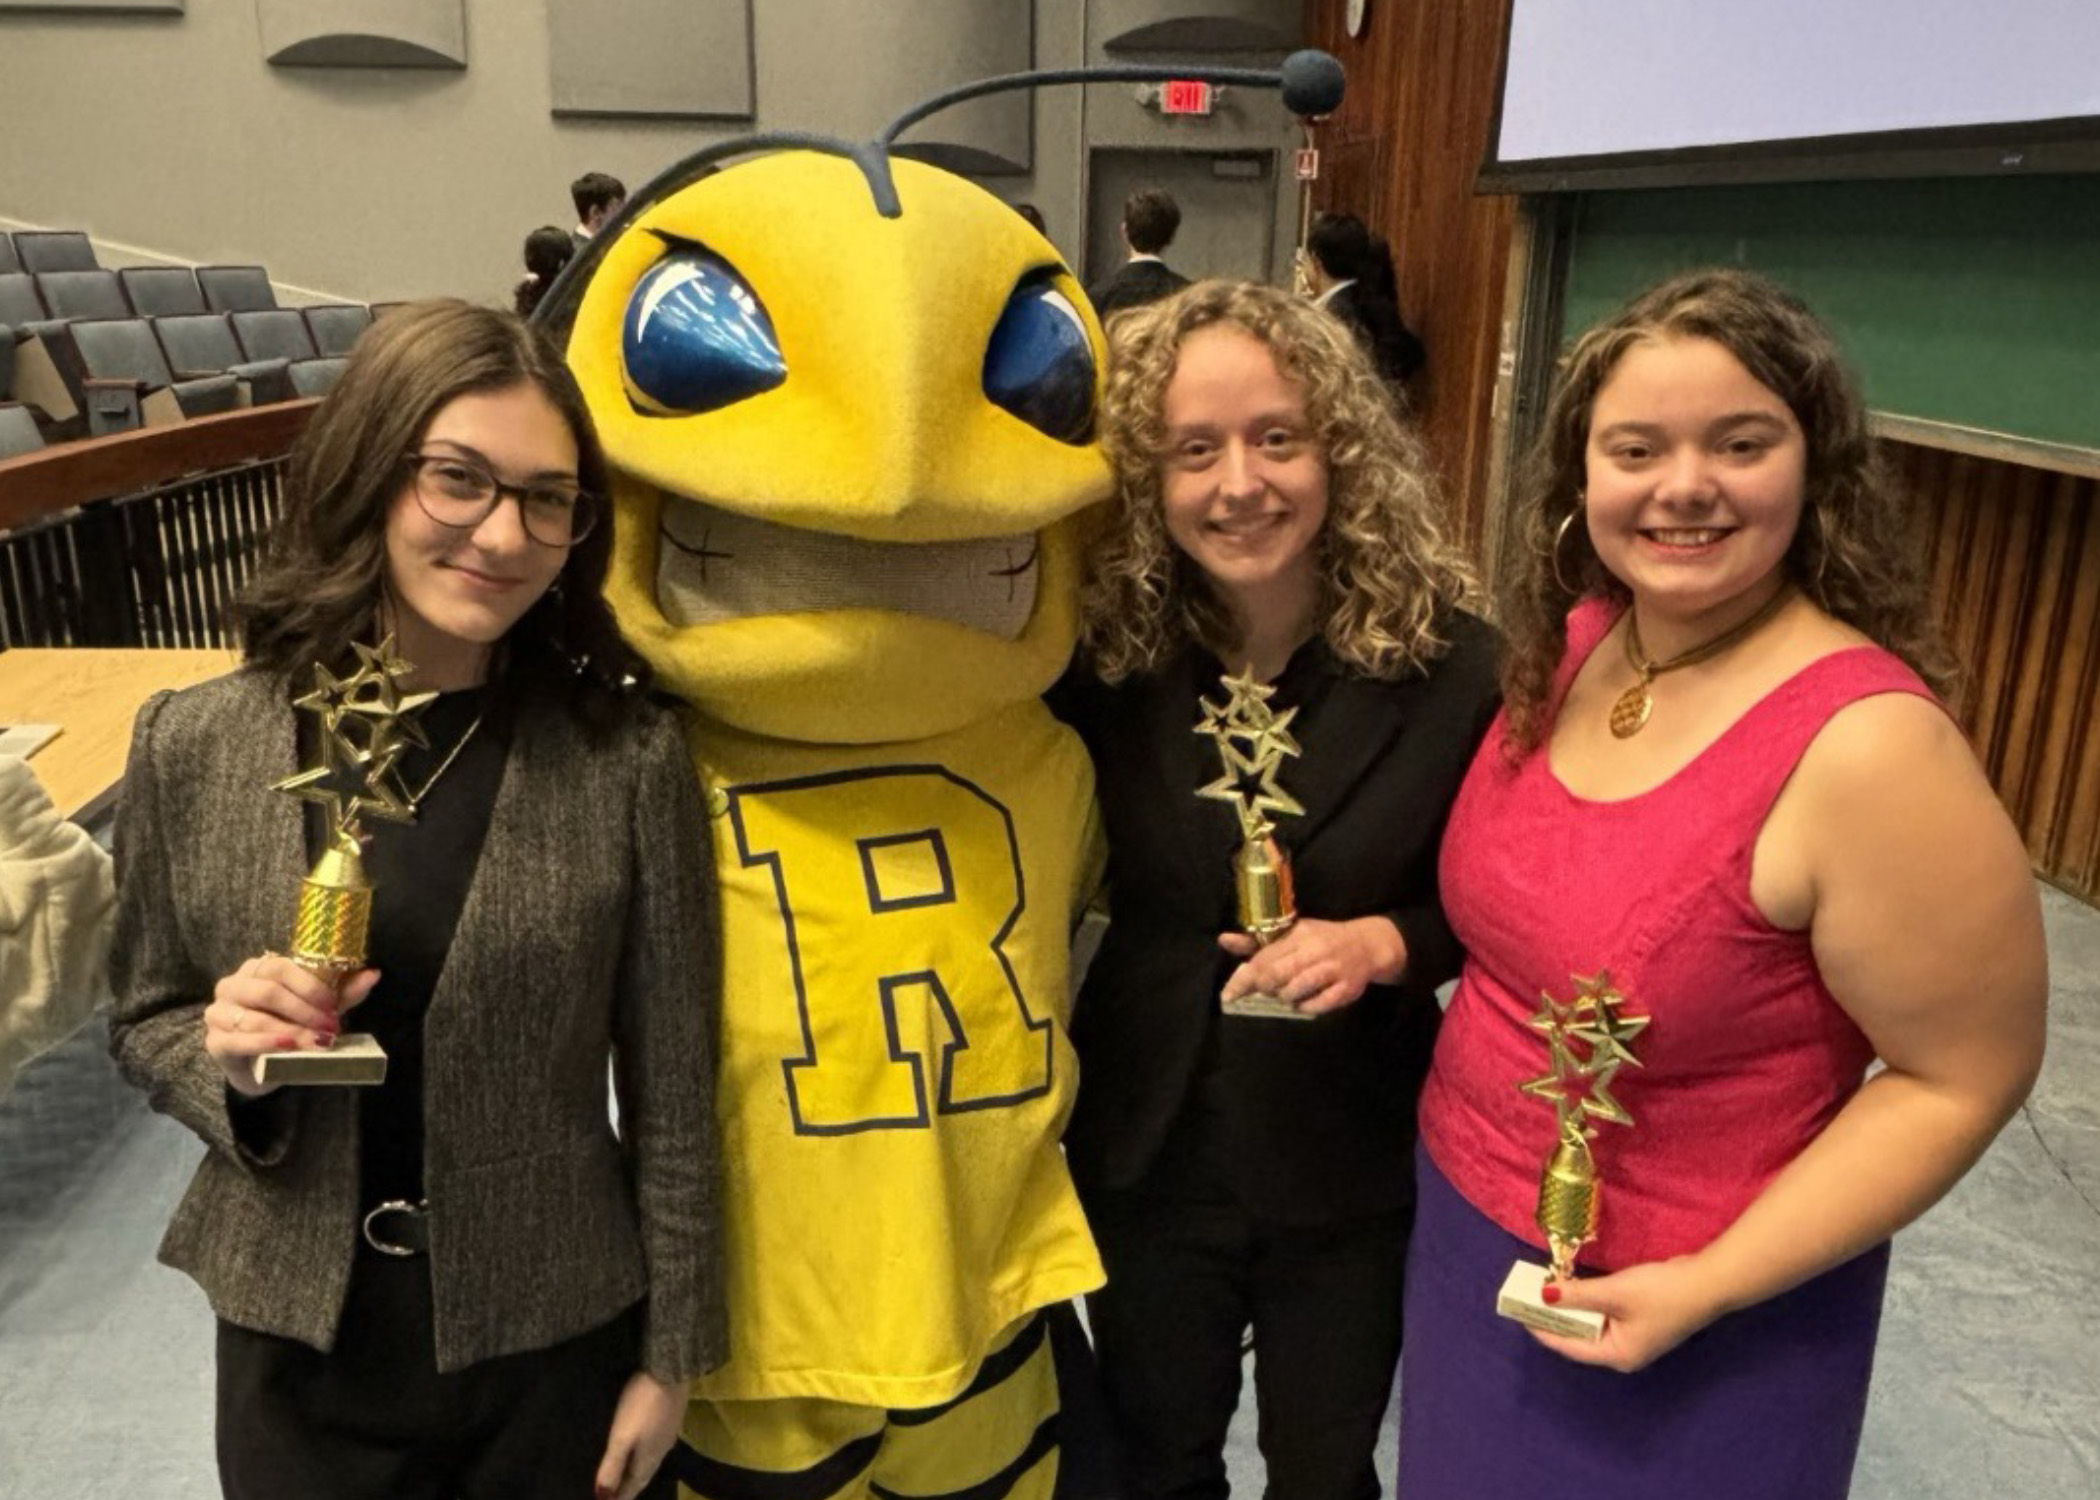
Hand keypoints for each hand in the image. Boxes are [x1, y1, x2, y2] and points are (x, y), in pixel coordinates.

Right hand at [203, 957, 378, 1096]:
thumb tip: (374, 974)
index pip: (281, 967)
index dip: (310, 986)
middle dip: (304, 1011)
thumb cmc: (289, 1028)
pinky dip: (265, 1043)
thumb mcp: (318, 1009)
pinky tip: (287, 1047)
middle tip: (330, 1028)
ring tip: (317, 1043)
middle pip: (268, 991)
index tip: (333, 1006)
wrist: (261, 1067)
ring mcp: (218, 1013)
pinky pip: (237, 1040)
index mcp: (256, 970)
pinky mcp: (215, 1042)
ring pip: (255, 1017)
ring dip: (291, 1031)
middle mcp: (232, 986)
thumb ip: (342, 992)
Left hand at [594, 1370, 685, 1499]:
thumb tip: (602, 1496)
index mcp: (648, 1458)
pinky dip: (647, 1453)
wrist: (671, 1371)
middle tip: (618, 1494)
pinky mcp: (672, 1417)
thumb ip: (612, 1466)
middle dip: (630, 1485)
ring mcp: (669, 1433)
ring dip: (639, 1469)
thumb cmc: (641, 1406)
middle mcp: (662, 1450)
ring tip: (628, 1473)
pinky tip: (645, 1445)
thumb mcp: (622, 1437)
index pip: (634, 1485)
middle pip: (644, 1474)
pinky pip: (657, 1445)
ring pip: (652, 1459)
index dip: (621, 1496)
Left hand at [1217, 916, 1406, 1015]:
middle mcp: (1316, 950)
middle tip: (1262, 992)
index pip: (1265, 957)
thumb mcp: (1291, 934)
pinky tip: (1303, 1002)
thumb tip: (1223, 940)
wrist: (1366, 945)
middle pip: (1278, 974)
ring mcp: (1333, 970)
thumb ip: (1256, 942)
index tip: (1229, 994)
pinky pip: (1320, 1004)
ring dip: (1285, 996)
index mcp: (1299, 935)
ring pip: (1297, 989)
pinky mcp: (1347, 988)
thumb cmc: (1321, 940)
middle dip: (1264, 987)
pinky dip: (1306, 1007)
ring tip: (1285, 994)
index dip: (1245, 978)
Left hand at [1525, 1256, 1725, 1372]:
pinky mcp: (1640, 1320)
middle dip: (1555, 1317)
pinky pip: (1604, 1315)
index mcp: (1617, 1355)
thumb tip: (1543, 1296)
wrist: (1708, 1282)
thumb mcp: (1614, 1292)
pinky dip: (1588, 1302)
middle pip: (1579, 1337)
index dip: (1543, 1330)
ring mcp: (1634, 1337)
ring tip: (1545, 1289)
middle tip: (1529, 1297)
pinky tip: (1573, 1286)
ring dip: (1571, 1307)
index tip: (1519, 1313)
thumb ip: (1577, 1295)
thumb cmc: (1661, 1293)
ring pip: (1591, 1324)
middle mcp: (1623, 1352)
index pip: (1569, 1347)